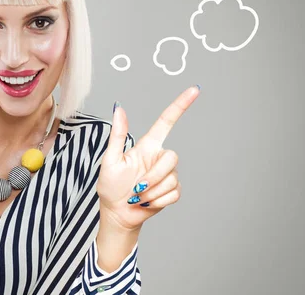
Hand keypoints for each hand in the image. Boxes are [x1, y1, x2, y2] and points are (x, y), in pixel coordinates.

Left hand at [96, 85, 200, 231]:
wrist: (117, 214)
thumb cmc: (110, 186)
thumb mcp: (110, 160)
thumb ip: (117, 135)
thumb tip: (119, 108)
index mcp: (147, 146)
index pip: (167, 121)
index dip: (181, 105)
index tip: (195, 90)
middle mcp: (159, 157)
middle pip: (172, 157)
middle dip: (155, 176)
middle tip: (136, 188)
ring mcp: (166, 174)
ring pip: (172, 177)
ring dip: (153, 191)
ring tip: (137, 196)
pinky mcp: (171, 191)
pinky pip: (174, 193)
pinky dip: (158, 201)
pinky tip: (146, 203)